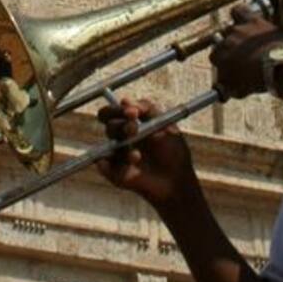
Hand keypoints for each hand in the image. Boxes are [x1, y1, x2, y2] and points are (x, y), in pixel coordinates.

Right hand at [96, 97, 197, 212]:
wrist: (177, 181)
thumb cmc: (174, 152)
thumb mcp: (166, 124)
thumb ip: (149, 109)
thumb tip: (125, 100)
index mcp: (131, 125)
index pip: (113, 112)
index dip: (118, 109)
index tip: (132, 113)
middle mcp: (121, 139)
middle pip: (108, 126)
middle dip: (120, 125)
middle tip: (133, 129)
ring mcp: (118, 157)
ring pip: (109, 146)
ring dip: (123, 148)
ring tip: (137, 157)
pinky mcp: (116, 174)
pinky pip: (104, 166)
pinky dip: (112, 166)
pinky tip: (129, 168)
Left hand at [209, 1, 282, 98]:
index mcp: (253, 21)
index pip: (237, 11)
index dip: (238, 18)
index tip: (242, 25)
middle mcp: (237, 31)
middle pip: (224, 32)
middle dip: (231, 42)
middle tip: (242, 54)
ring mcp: (228, 48)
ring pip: (216, 52)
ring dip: (223, 60)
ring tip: (235, 71)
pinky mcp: (225, 67)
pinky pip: (219, 75)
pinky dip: (225, 81)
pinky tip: (235, 88)